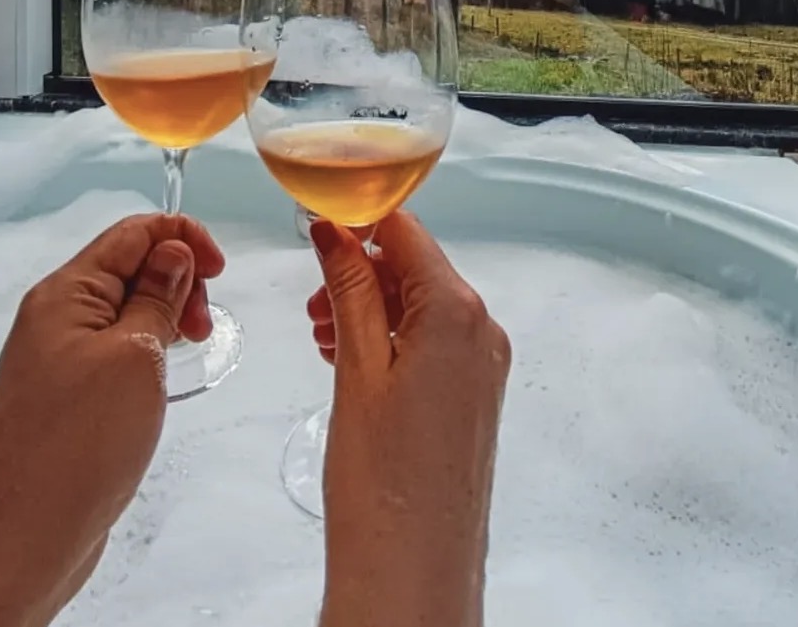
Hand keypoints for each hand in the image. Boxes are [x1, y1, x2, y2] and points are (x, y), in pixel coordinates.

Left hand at [0, 213, 223, 626]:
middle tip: (202, 322)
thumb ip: (158, 297)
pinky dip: (146, 351)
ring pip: (123, 311)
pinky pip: (113, 350)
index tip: (218, 267)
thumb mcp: (136, 357)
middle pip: (128, 267)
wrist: (23, 538)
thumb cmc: (74, 449)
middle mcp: (54, 318)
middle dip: (177, 280)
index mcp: (64, 294)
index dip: (182, 238)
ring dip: (165, 317)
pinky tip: (160, 380)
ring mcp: (56, 358)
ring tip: (187, 350)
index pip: (132, 232)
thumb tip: (174, 254)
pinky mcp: (65, 396)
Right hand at [309, 213, 510, 626]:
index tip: (316, 225)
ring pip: (420, 306)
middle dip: (360, 272)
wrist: (414, 577)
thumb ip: (347, 288)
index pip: (406, 230)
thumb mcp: (355, 369)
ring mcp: (484, 366)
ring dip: (370, 307)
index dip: (357, 220)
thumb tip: (333, 230)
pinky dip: (390, 340)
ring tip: (325, 338)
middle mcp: (483, 331)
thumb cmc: (384, 487)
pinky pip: (431, 343)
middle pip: (415, 267)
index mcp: (457, 312)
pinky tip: (351, 363)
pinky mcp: (474, 397)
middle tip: (313, 302)